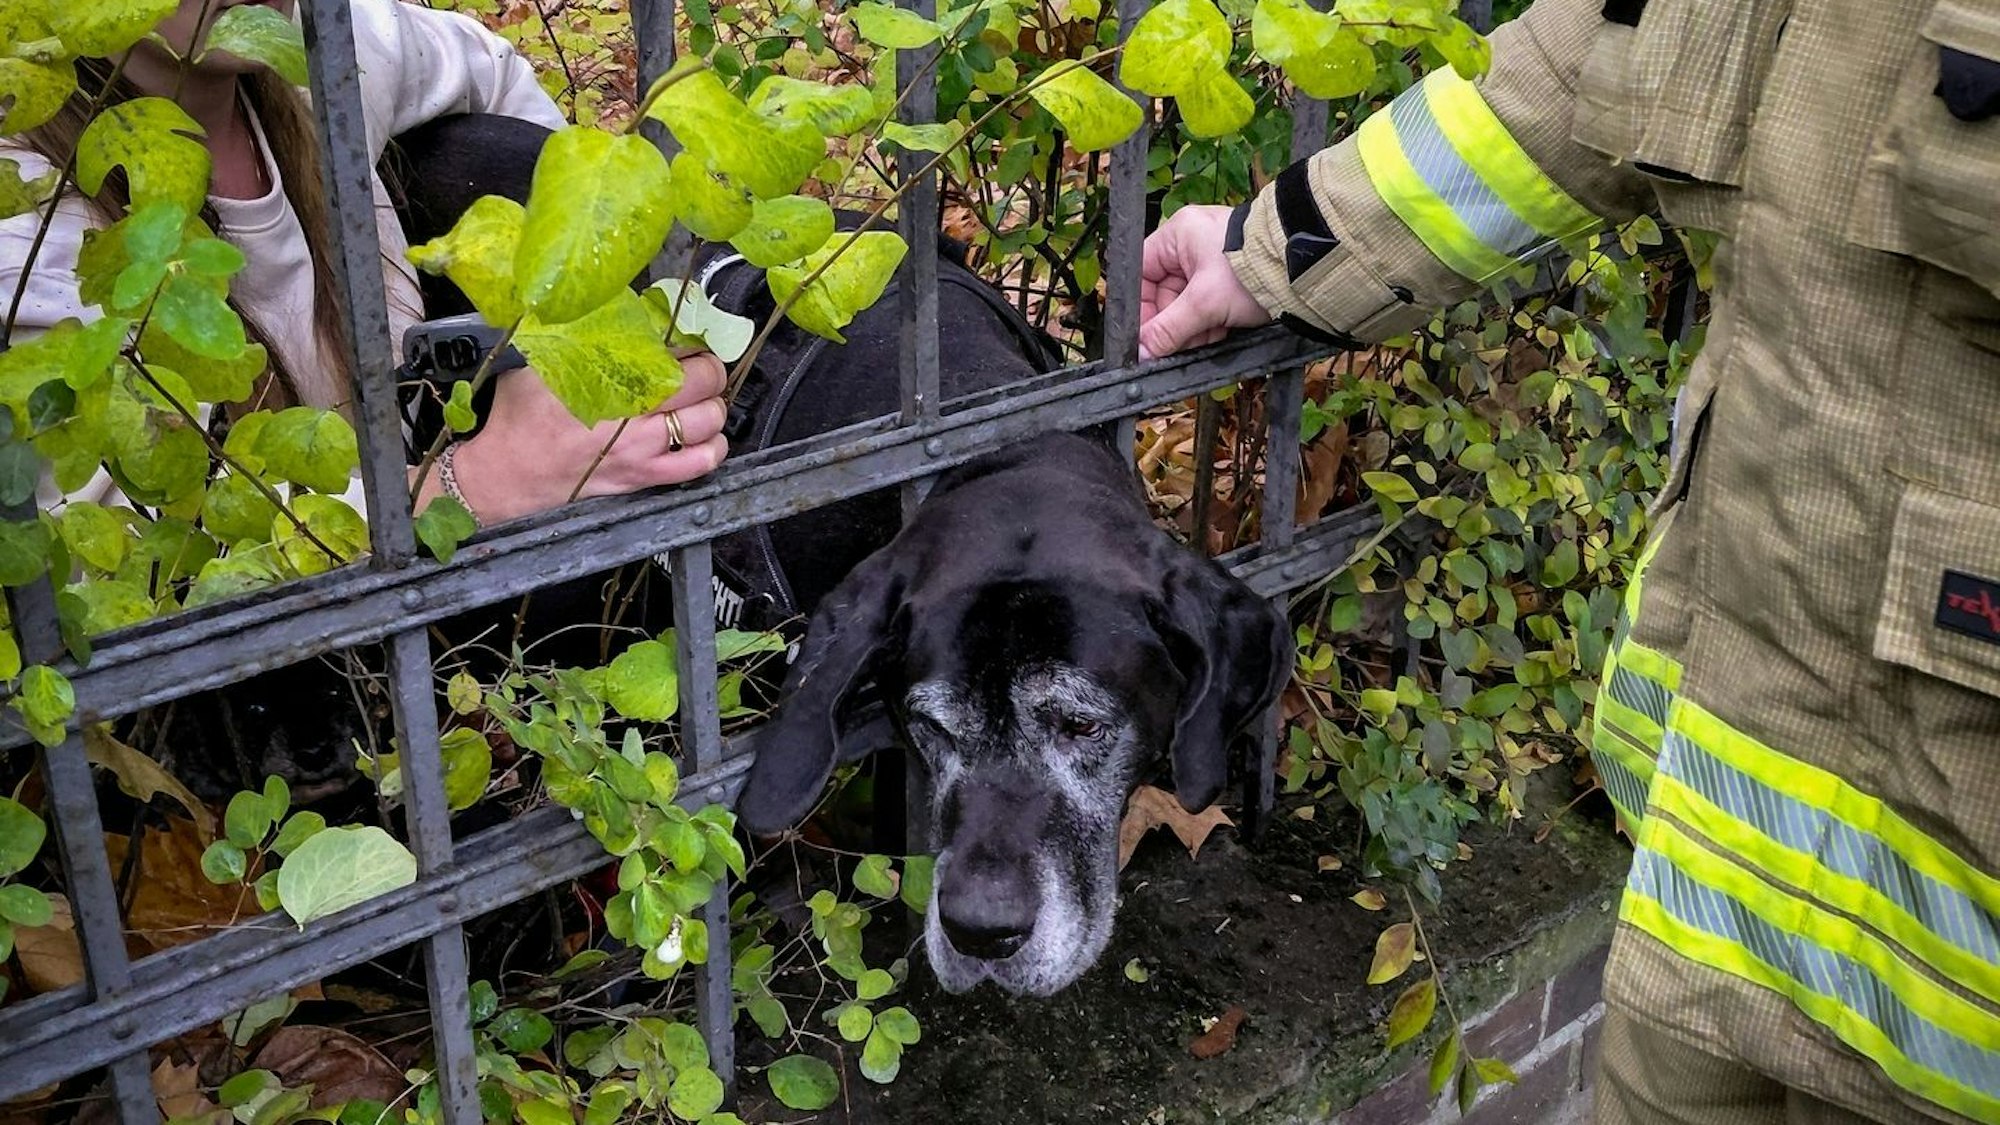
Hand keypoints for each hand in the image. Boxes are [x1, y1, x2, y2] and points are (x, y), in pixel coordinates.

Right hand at [452, 350, 728, 523]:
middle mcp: (633, 416)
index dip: (689, 343)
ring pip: (708, 423)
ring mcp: (643, 451)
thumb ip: (579, 336)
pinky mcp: (644, 479)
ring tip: (705, 401)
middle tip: (702, 367)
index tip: (687, 342)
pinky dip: (713, 448)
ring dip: (714, 408)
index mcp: (609, 378)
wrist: (506, 474)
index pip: (673, 350)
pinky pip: (699, 465)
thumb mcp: (541, 361)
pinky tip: (706, 437)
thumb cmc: (521, 414)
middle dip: (710, 370)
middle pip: (702, 383)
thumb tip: (614, 309)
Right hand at [1138, 204, 1272, 360]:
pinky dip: (1210, 323)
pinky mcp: (1227, 279)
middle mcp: (1190, 243)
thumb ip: (1169, 329)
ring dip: (1194, 327)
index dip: (1141, 307)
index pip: (1141, 274)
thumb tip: (1141, 352)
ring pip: (1185, 305)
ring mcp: (1210, 262)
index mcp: (1177, 234)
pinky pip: (1205, 307)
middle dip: (1175, 323)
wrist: (1304, 270)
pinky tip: (1221, 329)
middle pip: (1164, 294)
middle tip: (1185, 342)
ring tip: (1212, 333)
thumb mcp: (1205, 303)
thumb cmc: (1253, 271)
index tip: (1146, 336)